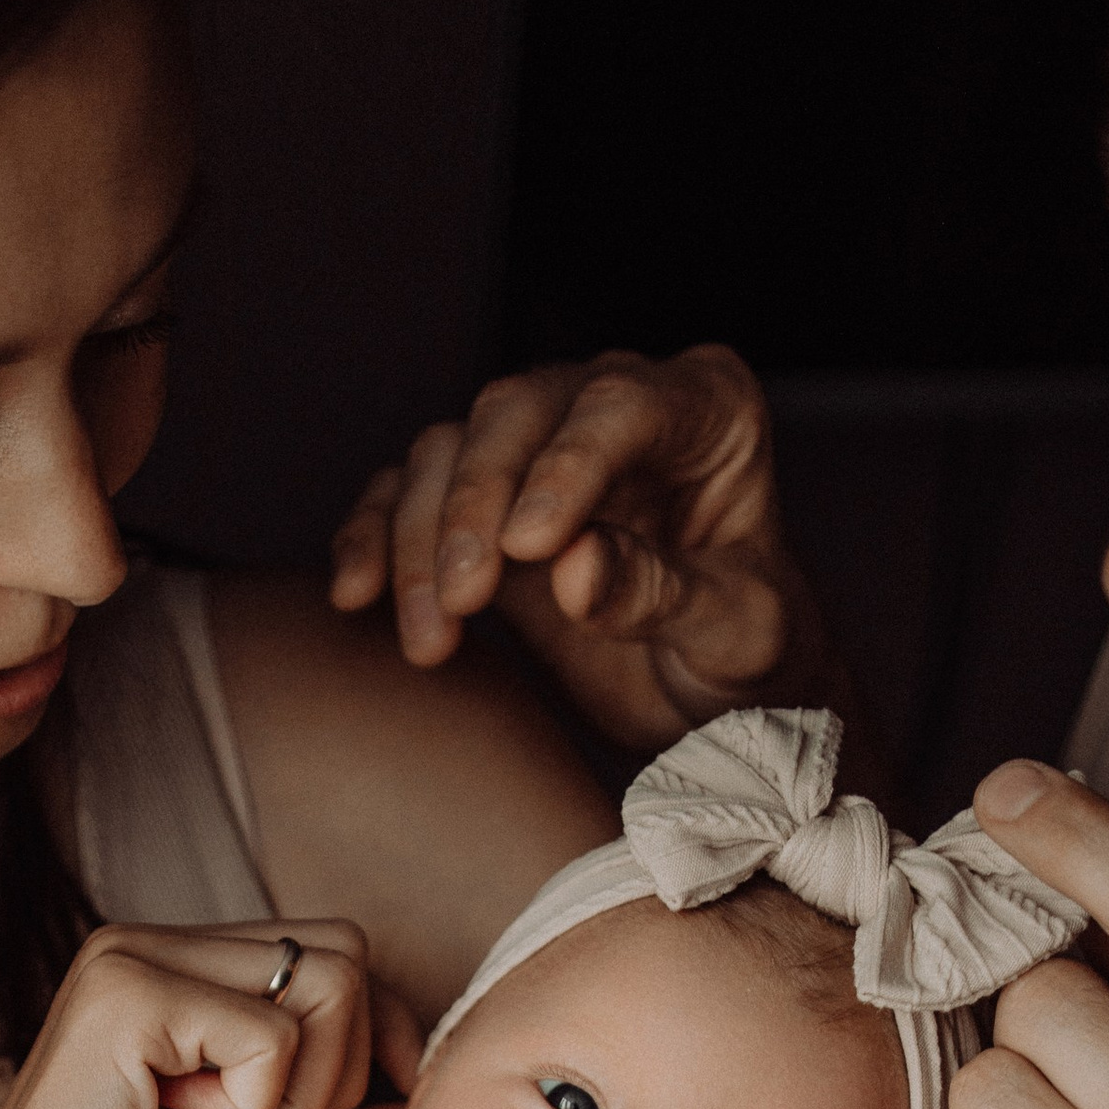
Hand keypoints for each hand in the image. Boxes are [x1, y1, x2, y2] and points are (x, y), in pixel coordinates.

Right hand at [0, 917, 396, 1108]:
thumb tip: (417, 1107)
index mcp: (168, 974)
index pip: (330, 958)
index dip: (376, 1041)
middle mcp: (147, 946)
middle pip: (346, 954)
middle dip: (346, 1067)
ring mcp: (133, 960)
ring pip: (329, 982)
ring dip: (307, 1091)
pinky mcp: (128, 998)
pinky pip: (276, 1036)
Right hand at [329, 346, 813, 748]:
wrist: (717, 703)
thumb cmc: (752, 657)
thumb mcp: (735, 634)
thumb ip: (663, 594)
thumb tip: (575, 569)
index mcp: (706, 410)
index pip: (619, 405)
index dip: (565, 466)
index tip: (528, 547)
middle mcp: (615, 408)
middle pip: (516, 414)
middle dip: (474, 506)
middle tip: (464, 603)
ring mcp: (541, 451)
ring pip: (450, 451)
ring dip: (420, 542)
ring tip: (431, 642)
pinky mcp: (484, 506)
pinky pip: (409, 495)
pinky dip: (374, 539)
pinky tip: (355, 597)